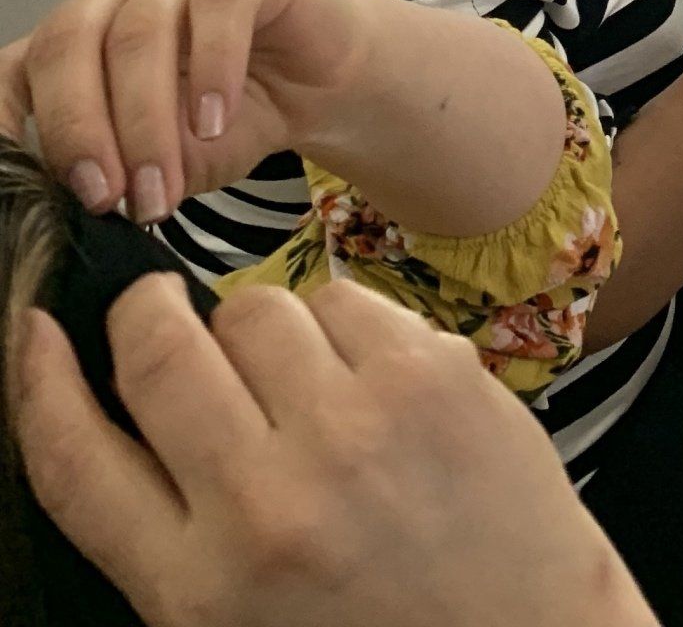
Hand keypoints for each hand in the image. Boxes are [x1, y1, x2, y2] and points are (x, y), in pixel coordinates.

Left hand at [0, 0, 367, 225]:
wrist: (319, 87)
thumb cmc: (227, 123)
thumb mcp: (159, 165)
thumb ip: (117, 176)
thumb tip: (75, 211)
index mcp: (77, 35)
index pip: (14, 68)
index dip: (6, 125)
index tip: (21, 194)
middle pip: (69, 42)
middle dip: (79, 129)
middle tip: (105, 199)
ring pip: (140, 31)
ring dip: (147, 120)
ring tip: (164, 186)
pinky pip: (217, 5)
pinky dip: (211, 69)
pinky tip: (215, 120)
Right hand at [17, 276, 656, 626]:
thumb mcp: (238, 623)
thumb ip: (172, 532)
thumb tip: (115, 408)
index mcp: (198, 590)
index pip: (75, 461)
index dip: (40, 383)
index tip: (38, 333)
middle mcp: (268, 503)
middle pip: (157, 350)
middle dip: (149, 315)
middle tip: (165, 318)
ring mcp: (357, 427)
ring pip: (253, 306)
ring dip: (255, 325)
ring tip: (291, 374)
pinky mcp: (434, 373)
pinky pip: (344, 296)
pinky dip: (341, 320)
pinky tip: (365, 375)